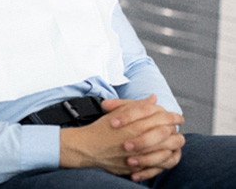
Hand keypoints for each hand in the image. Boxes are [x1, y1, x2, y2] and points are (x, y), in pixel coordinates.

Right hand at [59, 96, 184, 181]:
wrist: (87, 148)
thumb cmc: (101, 129)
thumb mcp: (117, 112)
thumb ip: (137, 105)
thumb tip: (153, 99)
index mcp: (133, 124)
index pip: (160, 116)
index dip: (171, 115)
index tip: (176, 116)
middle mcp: (137, 139)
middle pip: (166, 132)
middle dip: (175, 128)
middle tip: (177, 126)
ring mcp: (138, 155)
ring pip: (166, 149)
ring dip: (174, 143)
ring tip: (176, 139)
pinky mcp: (137, 167)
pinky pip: (160, 165)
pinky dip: (167, 158)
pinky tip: (169, 153)